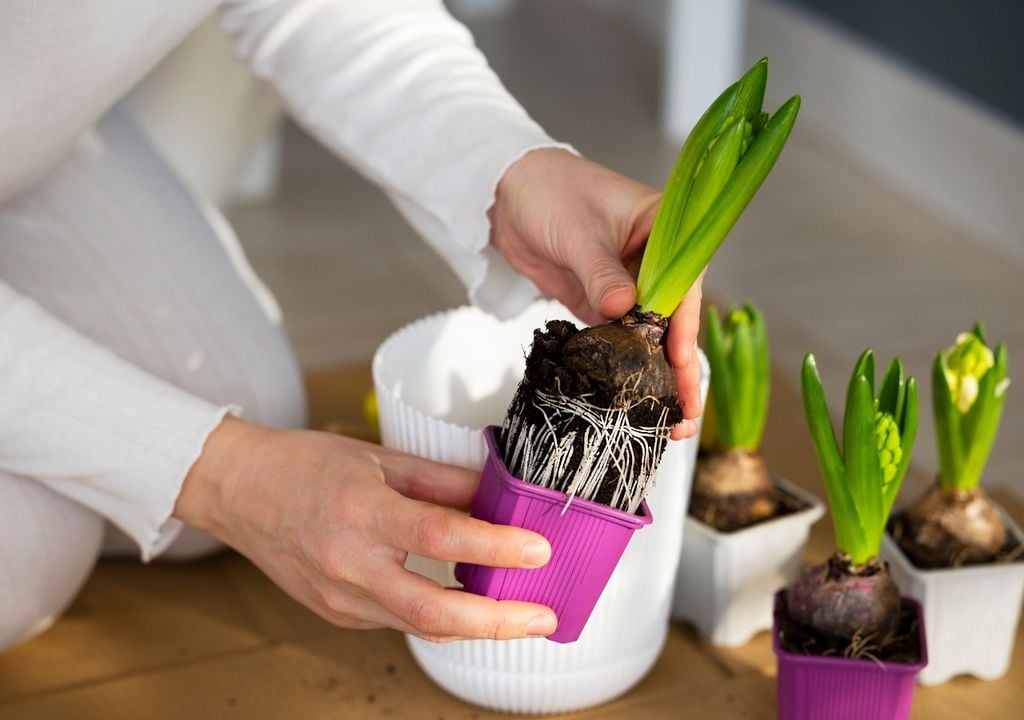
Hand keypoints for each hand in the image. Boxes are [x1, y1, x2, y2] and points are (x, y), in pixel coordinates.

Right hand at [174, 417, 557, 641]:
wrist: (240, 491)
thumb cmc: (307, 466)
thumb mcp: (380, 457)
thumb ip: (442, 480)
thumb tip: (498, 494)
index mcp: (361, 512)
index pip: (440, 534)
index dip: (494, 546)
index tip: (539, 548)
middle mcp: (348, 564)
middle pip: (432, 612)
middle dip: (498, 622)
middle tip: (544, 616)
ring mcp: (340, 598)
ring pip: (420, 626)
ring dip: (477, 625)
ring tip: (522, 614)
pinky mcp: (338, 613)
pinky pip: (399, 620)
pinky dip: (441, 616)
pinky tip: (469, 604)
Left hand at [489, 148, 702, 436]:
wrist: (504, 191)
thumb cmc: (548, 191)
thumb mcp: (577, 232)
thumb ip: (600, 272)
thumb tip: (623, 309)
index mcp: (665, 228)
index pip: (683, 282)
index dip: (683, 325)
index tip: (680, 360)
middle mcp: (654, 259)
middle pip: (672, 318)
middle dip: (678, 367)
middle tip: (684, 414)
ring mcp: (627, 283)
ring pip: (647, 335)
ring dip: (652, 375)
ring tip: (660, 420)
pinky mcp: (599, 301)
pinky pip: (616, 338)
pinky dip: (622, 366)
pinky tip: (627, 398)